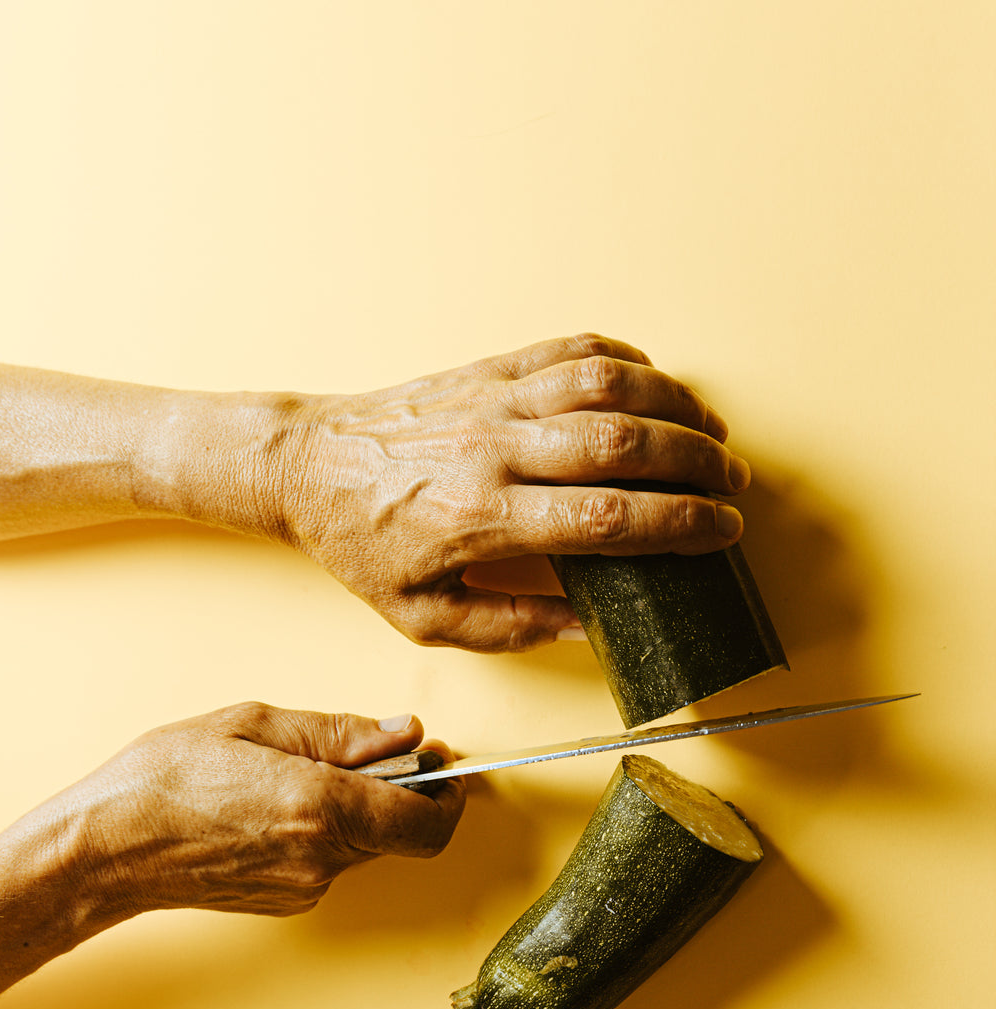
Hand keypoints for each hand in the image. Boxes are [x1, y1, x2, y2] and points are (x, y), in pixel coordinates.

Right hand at [69, 702, 463, 917]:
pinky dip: (325, 830)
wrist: (105, 848)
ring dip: (359, 809)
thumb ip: (339, 732)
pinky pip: (330, 861)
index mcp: (322, 808)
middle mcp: (323, 858)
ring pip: (365, 845)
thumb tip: (403, 733)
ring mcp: (304, 888)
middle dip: (400, 789)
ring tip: (304, 773)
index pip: (429, 823)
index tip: (440, 764)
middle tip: (371, 752)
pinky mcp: (285, 902)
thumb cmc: (165, 780)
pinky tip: (278, 805)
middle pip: (400, 830)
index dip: (449, 794)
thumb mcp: (253, 724)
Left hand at [266, 332, 750, 651]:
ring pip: (608, 385)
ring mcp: (492, 399)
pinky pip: (572, 350)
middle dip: (697, 462)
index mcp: (482, 518)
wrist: (304, 464)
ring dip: (675, 404)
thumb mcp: (423, 615)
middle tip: (735, 484)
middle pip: (623, 443)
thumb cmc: (362, 545)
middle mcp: (494, 449)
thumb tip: (591, 627)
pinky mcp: (486, 368)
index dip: (679, 524)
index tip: (722, 532)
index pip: (606, 517)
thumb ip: (510, 627)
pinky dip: (628, 362)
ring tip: (713, 433)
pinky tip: (657, 386)